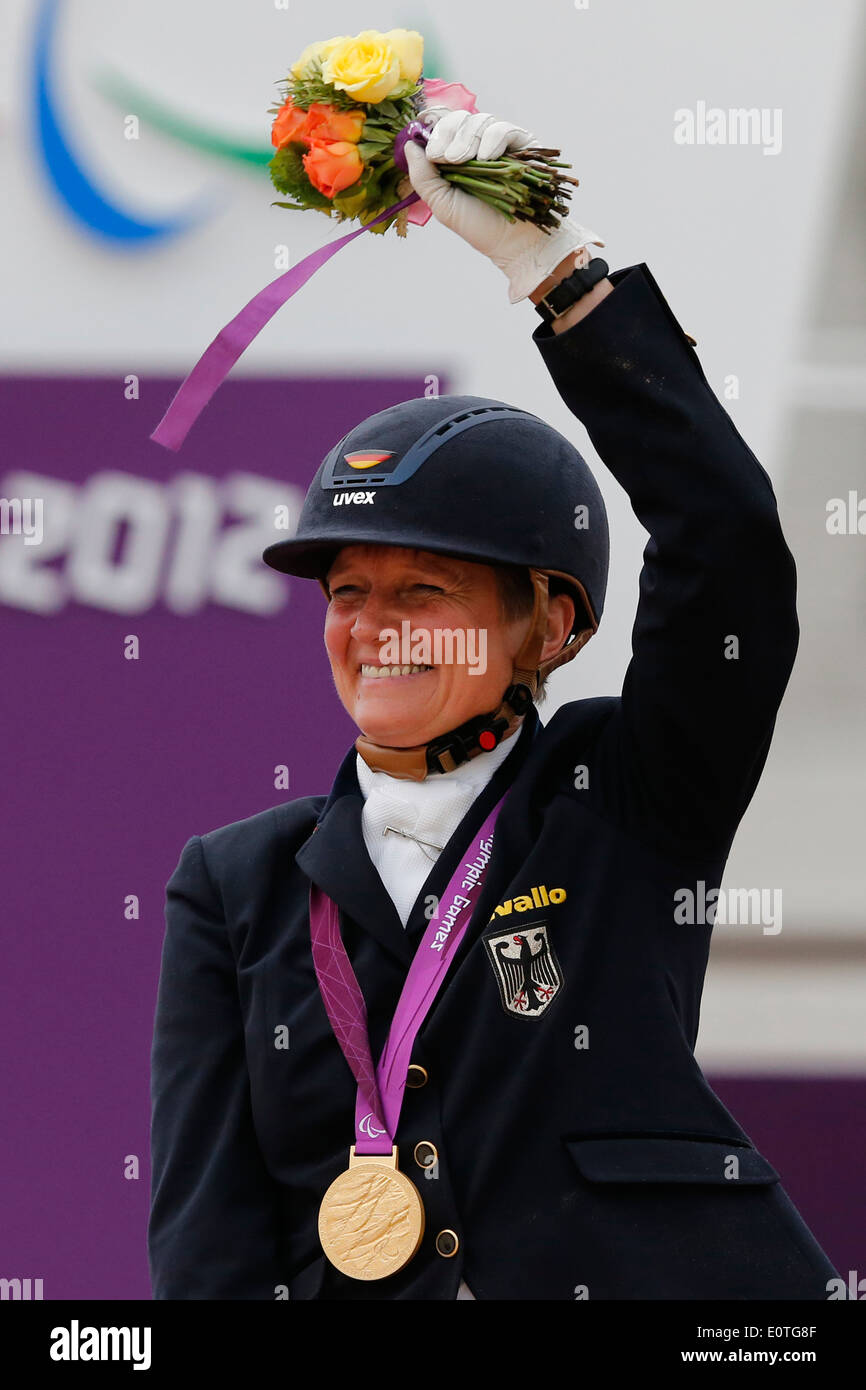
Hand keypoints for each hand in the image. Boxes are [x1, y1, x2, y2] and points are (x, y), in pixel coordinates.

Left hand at [403, 109, 603, 303]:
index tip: (429, 148)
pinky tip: (488, 158)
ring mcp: (501, 144)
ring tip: (462, 161)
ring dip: (467, 138)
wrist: (514, 243)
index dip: (433, 127)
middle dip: (447, 134)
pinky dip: (493, 139)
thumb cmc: (479, 227)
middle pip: (459, 118)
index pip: (442, 126)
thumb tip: (409, 145)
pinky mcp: (523, 146)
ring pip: (480, 121)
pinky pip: (505, 129)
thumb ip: (423, 177)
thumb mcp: (442, 204)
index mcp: (456, 156)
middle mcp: (478, 146)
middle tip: (445, 159)